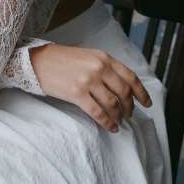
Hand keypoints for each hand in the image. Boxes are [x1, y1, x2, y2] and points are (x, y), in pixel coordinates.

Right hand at [29, 43, 152, 131]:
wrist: (36, 61)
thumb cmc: (61, 59)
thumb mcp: (87, 56)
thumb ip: (104, 67)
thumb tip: (121, 87)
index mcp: (104, 58)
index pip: (130, 77)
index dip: (141, 93)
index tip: (146, 103)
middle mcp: (99, 68)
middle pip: (124, 92)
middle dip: (129, 107)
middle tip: (129, 115)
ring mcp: (88, 81)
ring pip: (112, 104)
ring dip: (119, 116)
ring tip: (118, 122)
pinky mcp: (77, 94)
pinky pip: (98, 112)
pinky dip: (107, 122)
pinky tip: (111, 127)